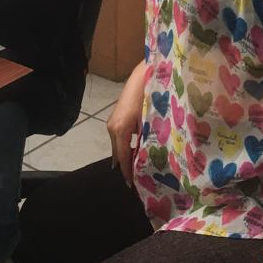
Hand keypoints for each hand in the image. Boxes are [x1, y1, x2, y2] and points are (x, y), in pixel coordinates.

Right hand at [105, 61, 148, 183]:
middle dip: (125, 167)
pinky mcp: (114, 119)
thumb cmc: (150, 98)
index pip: (123, 157)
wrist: (142, 77)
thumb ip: (147, 141)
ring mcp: (111, 123)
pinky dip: (124, 147)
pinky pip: (118, 138)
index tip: (132, 185)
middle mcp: (112, 128)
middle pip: (117, 153)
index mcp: (121, 130)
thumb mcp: (150, 122)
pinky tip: (133, 152)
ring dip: (125, 157)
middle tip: (134, 181)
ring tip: (135, 170)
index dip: (127, 171)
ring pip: (117, 146)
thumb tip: (147, 160)